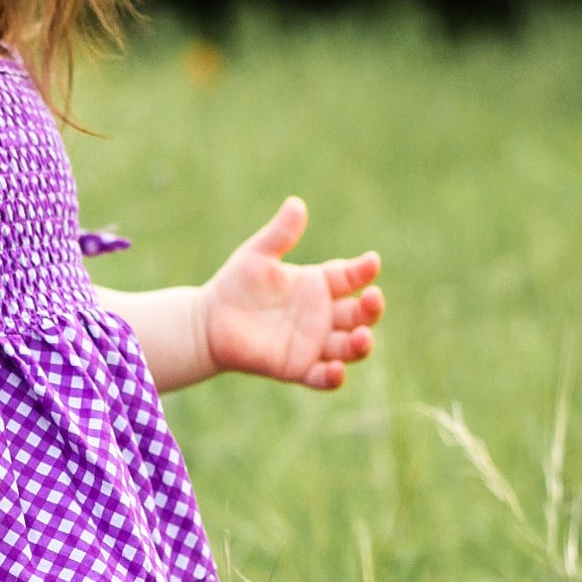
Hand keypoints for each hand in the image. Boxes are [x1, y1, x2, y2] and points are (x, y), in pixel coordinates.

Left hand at [200, 196, 383, 390]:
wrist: (207, 322)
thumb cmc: (235, 285)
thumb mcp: (257, 255)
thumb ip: (280, 234)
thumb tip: (296, 203)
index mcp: (318, 285)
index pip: (351, 277)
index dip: (363, 271)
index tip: (372, 262)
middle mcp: (322, 315)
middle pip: (360, 314)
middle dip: (372, 308)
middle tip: (373, 298)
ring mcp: (313, 343)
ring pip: (350, 347)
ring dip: (361, 344)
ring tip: (362, 336)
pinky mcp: (297, 368)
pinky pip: (323, 377)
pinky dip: (333, 376)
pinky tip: (336, 369)